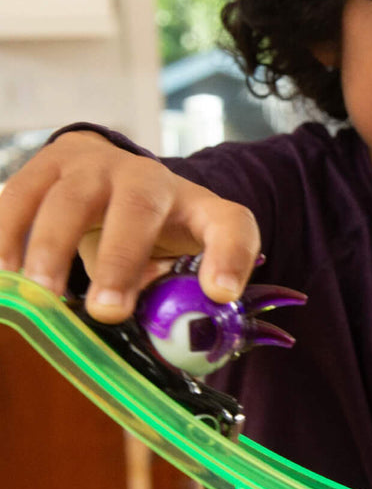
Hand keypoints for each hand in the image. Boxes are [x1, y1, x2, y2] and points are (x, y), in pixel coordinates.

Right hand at [0, 130, 259, 322]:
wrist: (112, 173)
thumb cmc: (154, 233)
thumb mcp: (177, 260)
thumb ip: (172, 290)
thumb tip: (156, 325)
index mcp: (199, 208)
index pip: (233, 226)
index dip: (231, 257)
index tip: (219, 294)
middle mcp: (151, 178)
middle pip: (139, 209)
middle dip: (121, 261)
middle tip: (107, 311)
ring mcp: (97, 166)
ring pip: (73, 199)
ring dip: (54, 247)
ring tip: (44, 294)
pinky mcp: (49, 163)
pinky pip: (24, 194)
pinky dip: (10, 232)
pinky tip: (8, 271)